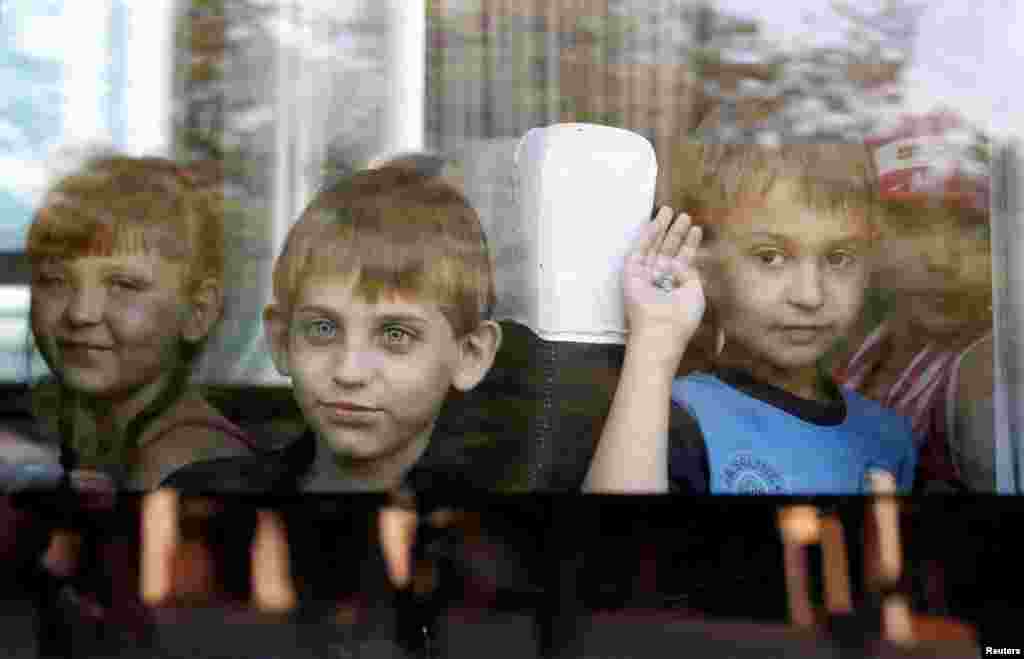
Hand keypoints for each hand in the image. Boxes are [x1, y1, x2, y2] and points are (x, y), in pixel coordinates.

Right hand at [623, 206, 705, 365]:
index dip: (690, 244)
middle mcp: (660, 279)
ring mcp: (645, 276)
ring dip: (661, 229)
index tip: (698, 229)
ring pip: (653, 247)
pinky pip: (639, 251)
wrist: (661, 329)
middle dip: (676, 233)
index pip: (683, 260)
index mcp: (676, 286)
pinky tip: (655, 222)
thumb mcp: (695, 292)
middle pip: (668, 250)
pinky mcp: (631, 274)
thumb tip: (682, 260)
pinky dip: (646, 236)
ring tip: (669, 210)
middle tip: (685, 216)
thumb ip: (691, 273)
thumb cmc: (681, 317)